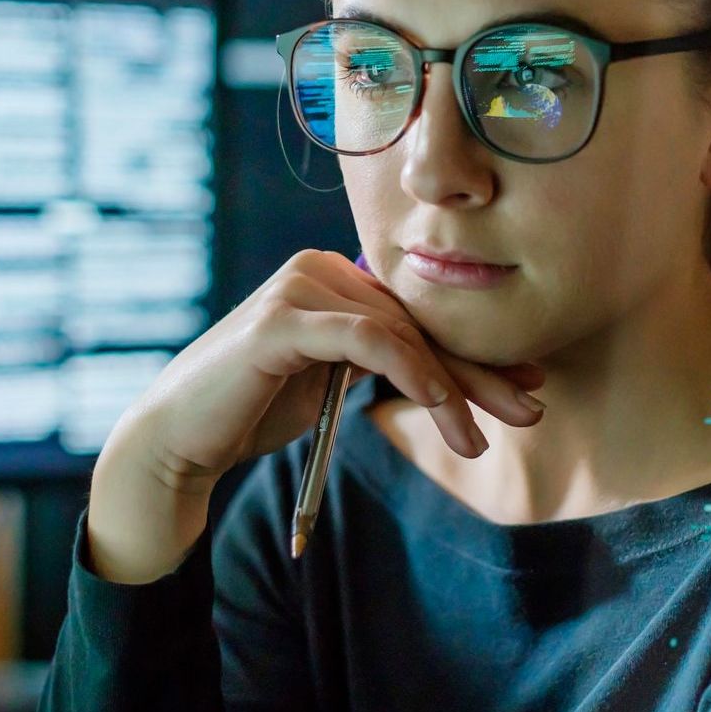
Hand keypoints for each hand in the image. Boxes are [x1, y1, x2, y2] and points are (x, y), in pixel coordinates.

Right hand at [85, 249, 544, 581]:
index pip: (418, 315)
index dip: (475, 352)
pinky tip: (445, 414)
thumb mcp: (332, 383)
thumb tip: (453, 372)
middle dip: (478, 371)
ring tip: (479, 442)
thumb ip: (379, 361)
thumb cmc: (253, 414)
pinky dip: (415, 377)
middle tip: (532, 408)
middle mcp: (317, 268)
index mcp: (332, 278)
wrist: (179, 443)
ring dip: (452, 390)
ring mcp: (299, 288)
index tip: (526, 385)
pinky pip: (371, 342)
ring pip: (402, 334)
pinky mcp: (283, 320)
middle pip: (419, 323)